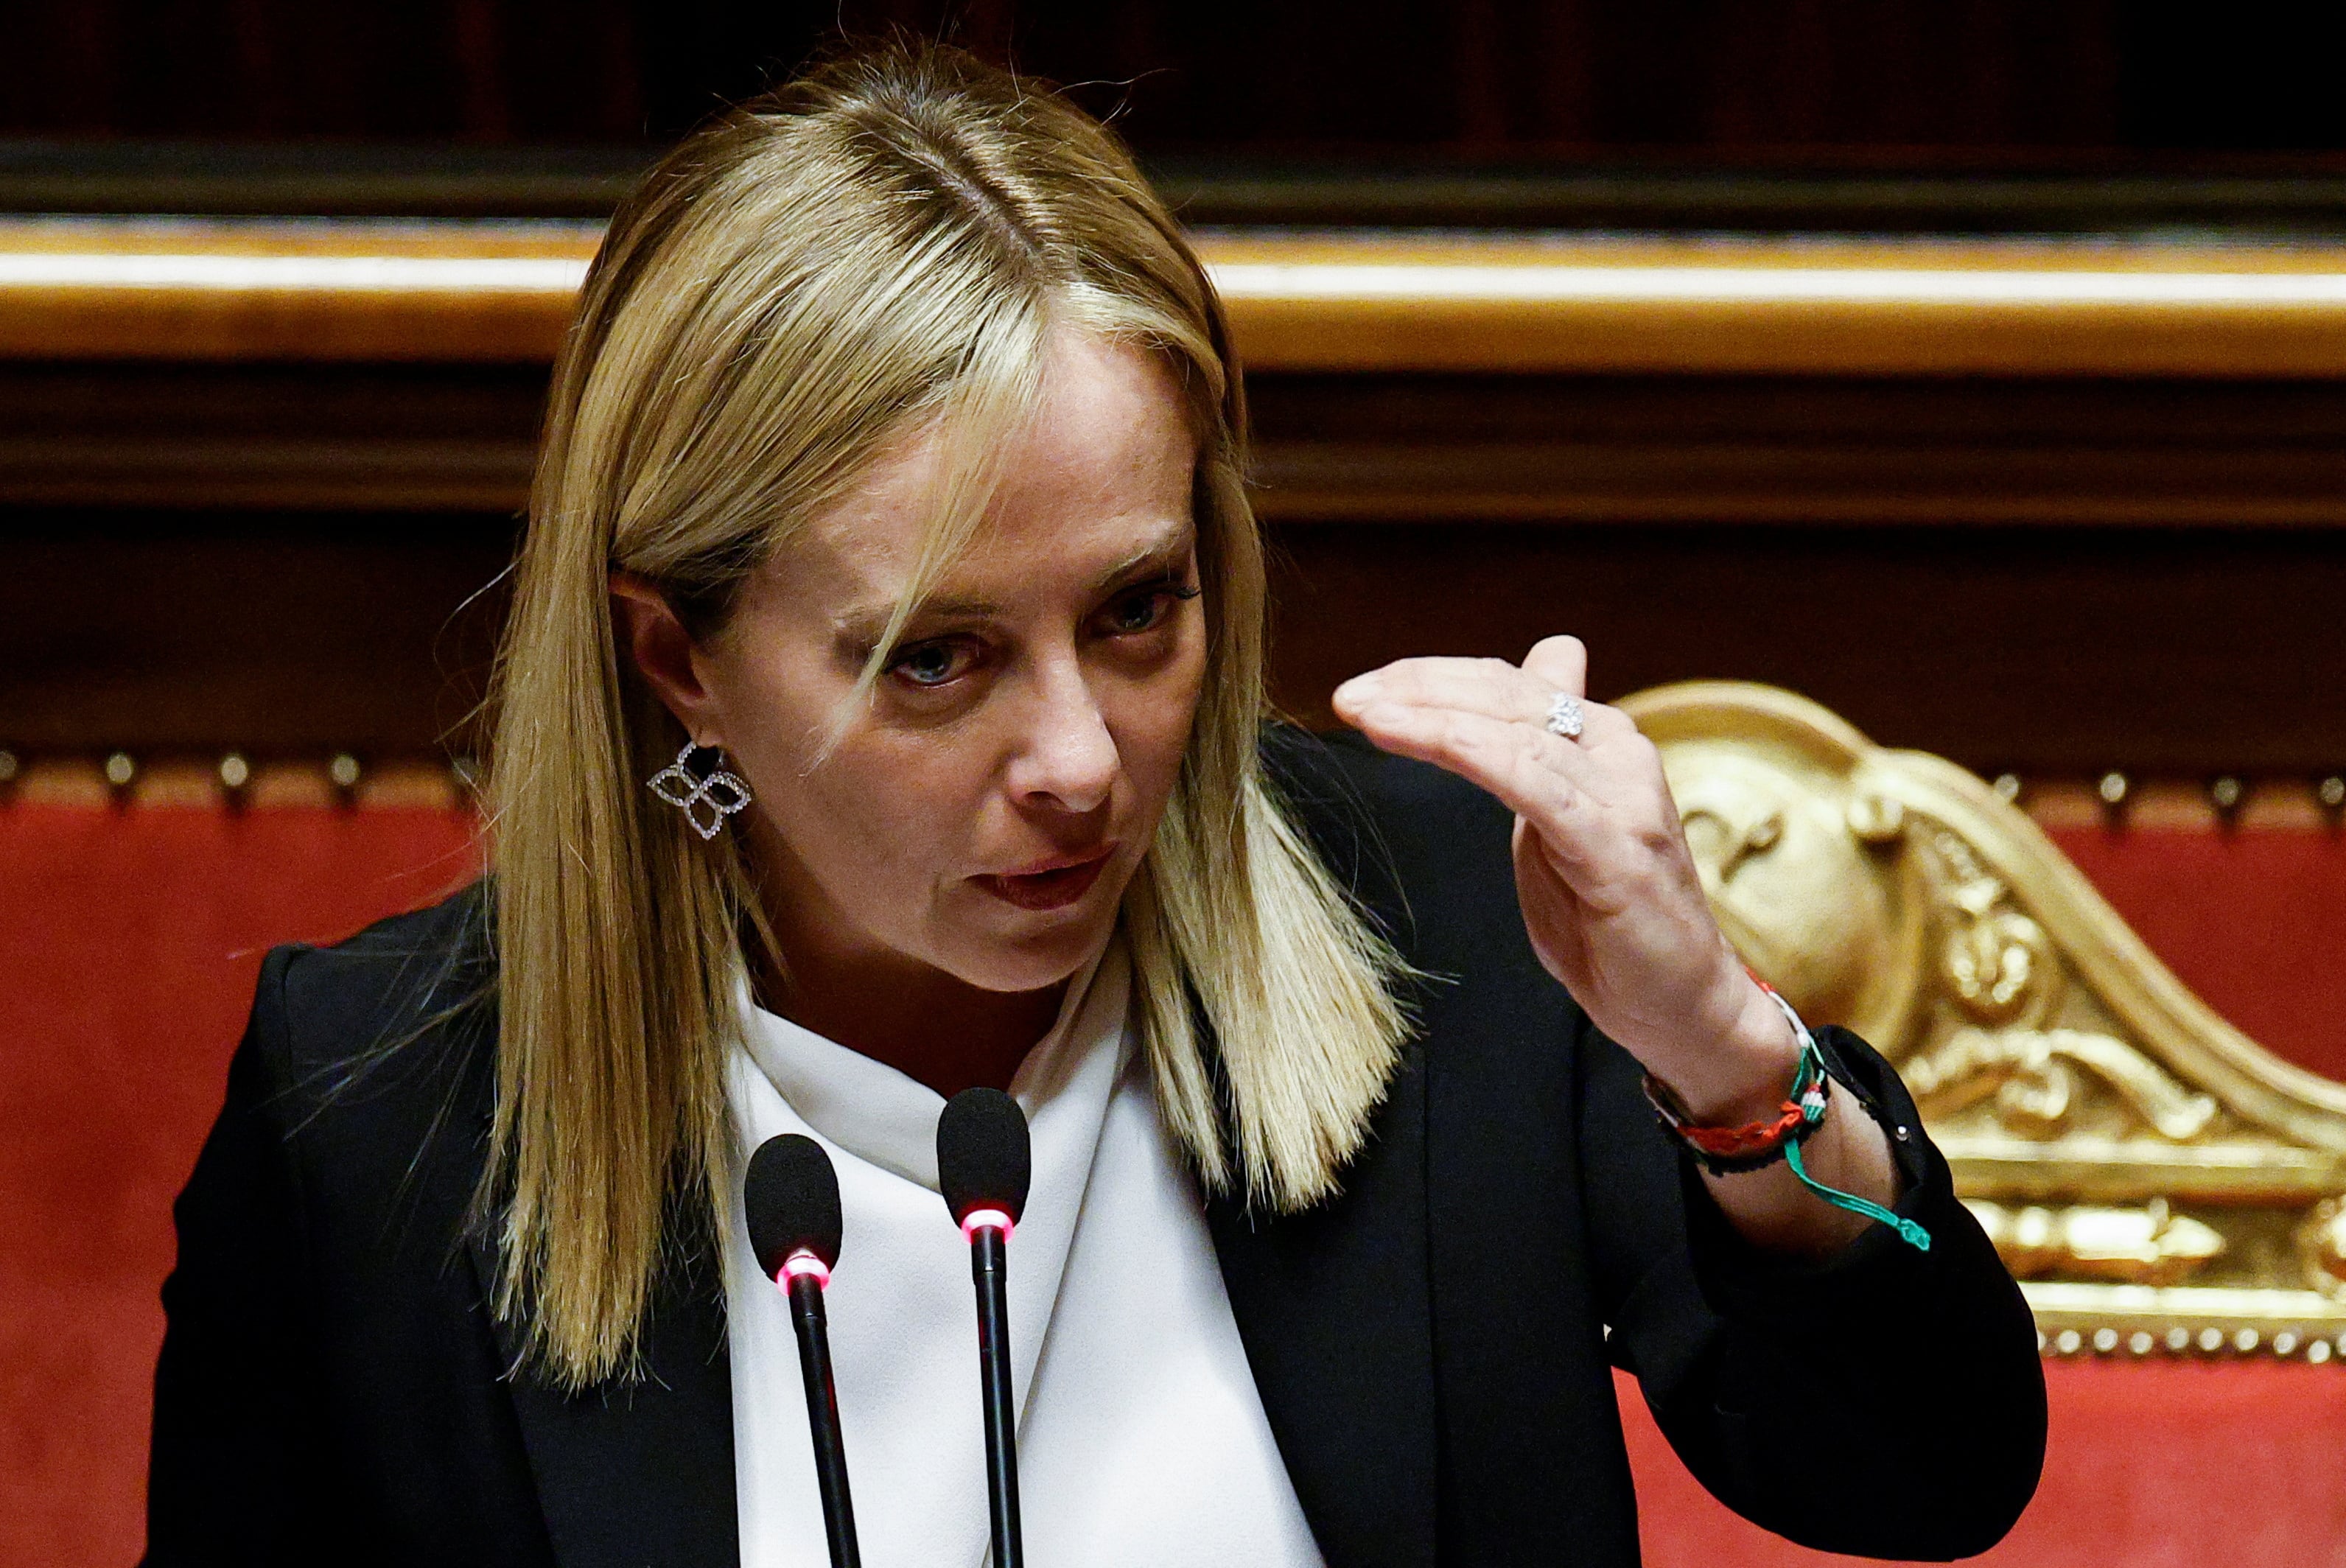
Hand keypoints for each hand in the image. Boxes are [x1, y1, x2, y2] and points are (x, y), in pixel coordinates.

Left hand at [1331, 636, 1793, 1122]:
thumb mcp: (1559, 822)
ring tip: (1366, 713)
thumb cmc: (1608, 918)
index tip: (1364, 688)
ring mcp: (1621, 797)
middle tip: (1347, 696)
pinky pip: (1531, 783)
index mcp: (1601, 741)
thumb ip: (1537, 754)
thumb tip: (1540, 668)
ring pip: (1511, 731)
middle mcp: (1618, 752)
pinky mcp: (1614, 847)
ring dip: (1430, 715)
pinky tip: (1417, 739)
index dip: (1430, 676)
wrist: (1682, 1003)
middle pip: (1503, 695)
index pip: (1506, 684)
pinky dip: (1467, 752)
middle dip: (1417, 688)